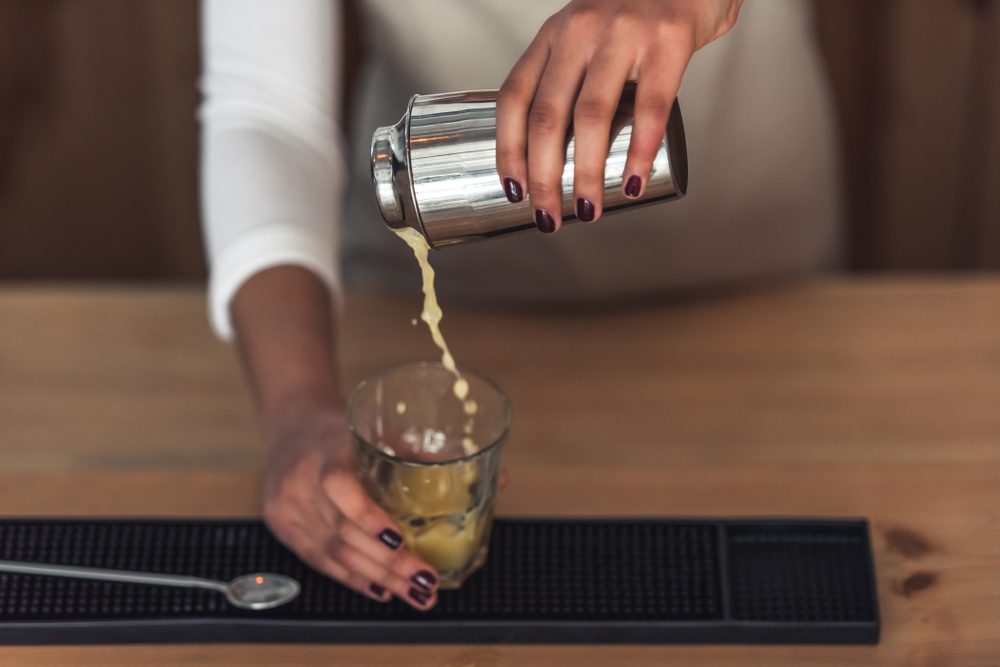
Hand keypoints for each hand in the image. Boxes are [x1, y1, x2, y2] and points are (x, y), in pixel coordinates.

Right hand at [260, 404, 440, 609]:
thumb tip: (476, 471)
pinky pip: (319, 561)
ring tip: (413, 592)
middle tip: (425, 579)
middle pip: (343, 532)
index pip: (339, 486)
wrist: (290, 425)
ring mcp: (286, 508)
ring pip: (333, 554)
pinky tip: (381, 588)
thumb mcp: (373, 428)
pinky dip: (353, 579)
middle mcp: (299, 481)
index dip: (368, 517)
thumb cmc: (340, 429)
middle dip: (388, 563)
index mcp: (324, 450)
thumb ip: (413, 449)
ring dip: (377, 578)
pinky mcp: (281, 527)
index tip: (399, 539)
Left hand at [496, 0, 741, 231]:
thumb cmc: (643, 8)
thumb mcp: (591, 33)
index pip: (514, 97)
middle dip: (542, 177)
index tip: (512, 188)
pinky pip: (650, 108)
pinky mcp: (667, 41)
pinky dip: (638, 152)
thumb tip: (564, 145)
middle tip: (548, 216)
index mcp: (555, 34)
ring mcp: (623, 33)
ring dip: (585, 174)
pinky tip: (631, 181)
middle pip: (547, 116)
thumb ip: (576, 78)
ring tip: (587, 209)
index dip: (508, 149)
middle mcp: (580, 31)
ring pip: (591, 117)